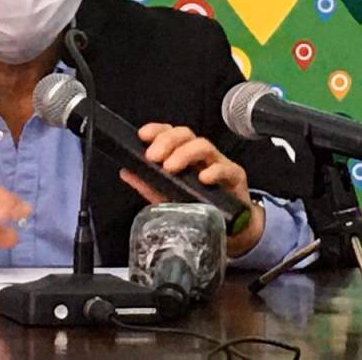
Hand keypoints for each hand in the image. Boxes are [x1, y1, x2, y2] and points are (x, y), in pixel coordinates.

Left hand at [119, 123, 265, 256]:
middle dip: (167, 141)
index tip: (143, 135)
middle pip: (185, 134)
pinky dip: (214, 171)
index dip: (156, 130)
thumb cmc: (200, 207)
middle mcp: (200, 155)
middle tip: (153, 156)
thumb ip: (148, 184)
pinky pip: (226, 168)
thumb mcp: (169, 196)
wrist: (232, 230)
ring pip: (203, 146)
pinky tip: (203, 178)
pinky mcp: (235, 177)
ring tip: (171, 167)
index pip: (170, 133)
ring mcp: (218, 163)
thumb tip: (126, 171)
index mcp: (184, 154)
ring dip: (185, 153)